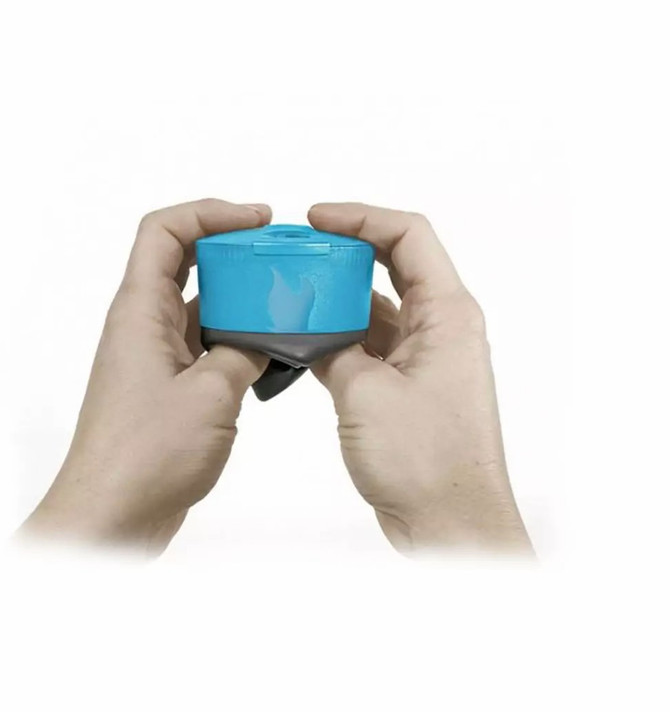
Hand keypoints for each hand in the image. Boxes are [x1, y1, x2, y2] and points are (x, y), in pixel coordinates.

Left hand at [19, 199, 270, 553]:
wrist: (113, 514)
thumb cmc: (144, 456)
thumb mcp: (210, 394)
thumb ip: (243, 353)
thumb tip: (263, 339)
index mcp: (140, 312)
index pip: (165, 232)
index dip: (209, 212)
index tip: (257, 220)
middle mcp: (144, 326)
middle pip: (185, 262)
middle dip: (233, 252)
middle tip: (279, 258)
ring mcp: (157, 356)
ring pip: (201, 306)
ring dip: (240, 300)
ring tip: (286, 304)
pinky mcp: (170, 386)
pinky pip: (206, 345)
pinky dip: (237, 340)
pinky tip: (272, 351)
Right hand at [308, 203, 532, 555]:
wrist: (449, 523)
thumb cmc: (428, 463)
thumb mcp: (364, 394)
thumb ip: (332, 350)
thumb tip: (309, 332)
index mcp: (448, 314)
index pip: (409, 236)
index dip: (362, 217)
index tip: (317, 219)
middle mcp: (441, 328)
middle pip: (393, 265)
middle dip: (344, 253)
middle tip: (298, 251)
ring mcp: (424, 358)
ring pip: (377, 307)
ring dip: (338, 299)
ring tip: (292, 293)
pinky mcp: (406, 385)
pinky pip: (370, 344)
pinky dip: (339, 337)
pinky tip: (303, 339)